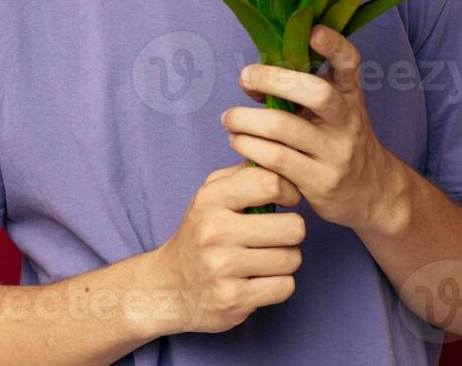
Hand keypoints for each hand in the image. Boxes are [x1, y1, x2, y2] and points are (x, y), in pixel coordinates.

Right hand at [147, 161, 305, 334]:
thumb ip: (243, 174)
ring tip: (265, 258)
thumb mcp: (211, 195)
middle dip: (291, 232)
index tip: (286, 200)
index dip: (289, 190)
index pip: (270, 182)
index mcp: (211, 199)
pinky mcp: (234, 299)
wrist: (169, 287)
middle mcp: (215, 231)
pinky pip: (285, 287)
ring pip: (292, 258)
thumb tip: (281, 161)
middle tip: (276, 236)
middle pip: (292, 227)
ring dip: (285, 259)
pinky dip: (279, 284)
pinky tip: (260, 280)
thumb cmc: (200, 235)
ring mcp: (223, 268)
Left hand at [223, 25, 402, 232]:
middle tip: (245, 77)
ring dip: (246, 120)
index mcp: (351, 95)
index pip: (350, 63)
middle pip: (316, 93)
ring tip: (229, 119)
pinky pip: (276, 160)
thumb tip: (250, 79)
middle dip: (273, 80)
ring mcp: (336, 152)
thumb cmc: (338, 139)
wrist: (371, 191)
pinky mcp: (321, 182)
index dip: (334, 44)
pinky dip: (249, 148)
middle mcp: (348, 121)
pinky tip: (239, 143)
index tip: (313, 30)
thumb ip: (297, 90)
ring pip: (284, 128)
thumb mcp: (332, 110)